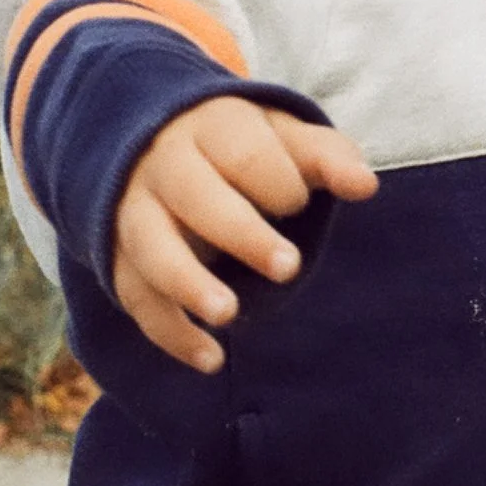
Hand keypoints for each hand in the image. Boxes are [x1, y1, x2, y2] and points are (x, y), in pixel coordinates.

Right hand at [111, 96, 378, 372]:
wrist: (152, 141)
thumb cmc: (237, 145)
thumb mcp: (281, 137)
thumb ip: (325, 157)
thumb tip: (366, 185)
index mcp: (209, 126)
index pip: (242, 153)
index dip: (277, 181)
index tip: (300, 203)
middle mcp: (163, 165)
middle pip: (194, 196)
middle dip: (240, 234)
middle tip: (288, 267)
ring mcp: (133, 211)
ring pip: (152, 248)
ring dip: (187, 284)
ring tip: (228, 314)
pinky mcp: (119, 257)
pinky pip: (135, 295)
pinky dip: (169, 331)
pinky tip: (211, 358)